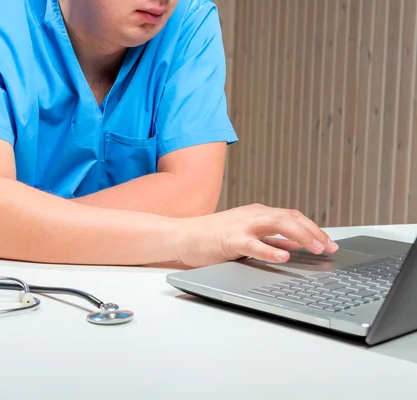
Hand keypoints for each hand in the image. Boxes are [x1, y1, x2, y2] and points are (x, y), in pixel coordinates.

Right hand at [177, 203, 338, 267]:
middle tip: (330, 248)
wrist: (182, 235)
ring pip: (278, 224)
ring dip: (301, 236)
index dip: (314, 229)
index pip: (293, 217)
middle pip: (291, 218)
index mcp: (258, 213)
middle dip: (314, 232)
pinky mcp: (229, 239)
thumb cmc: (211, 237)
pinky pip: (254, 244)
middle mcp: (253, 215)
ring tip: (316, 249)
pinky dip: (270, 250)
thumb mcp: (245, 235)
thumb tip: (293, 245)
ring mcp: (241, 225)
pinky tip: (284, 257)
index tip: (329, 243)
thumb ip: (269, 239)